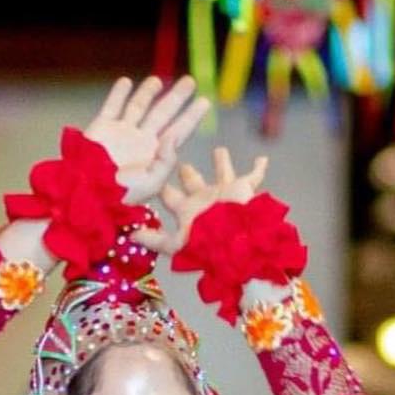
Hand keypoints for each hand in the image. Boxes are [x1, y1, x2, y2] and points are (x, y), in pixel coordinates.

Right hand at [82, 75, 209, 203]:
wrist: (88, 192)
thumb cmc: (120, 194)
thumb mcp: (152, 183)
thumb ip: (166, 160)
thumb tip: (173, 136)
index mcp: (154, 155)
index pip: (178, 131)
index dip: (191, 116)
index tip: (205, 101)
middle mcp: (140, 141)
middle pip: (162, 113)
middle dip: (176, 98)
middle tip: (191, 81)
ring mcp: (120, 133)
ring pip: (138, 107)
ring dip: (148, 92)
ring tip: (158, 80)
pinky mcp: (101, 128)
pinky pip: (112, 106)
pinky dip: (118, 94)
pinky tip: (126, 82)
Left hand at [134, 147, 268, 254]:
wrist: (238, 243)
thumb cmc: (206, 243)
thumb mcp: (175, 242)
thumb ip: (155, 240)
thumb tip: (131, 237)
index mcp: (189, 211)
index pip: (171, 197)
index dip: (163, 190)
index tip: (156, 181)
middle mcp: (206, 201)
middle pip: (194, 183)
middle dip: (189, 174)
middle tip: (182, 165)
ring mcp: (226, 195)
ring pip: (223, 174)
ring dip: (221, 163)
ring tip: (219, 150)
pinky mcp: (245, 191)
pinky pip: (254, 176)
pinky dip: (259, 168)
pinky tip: (262, 159)